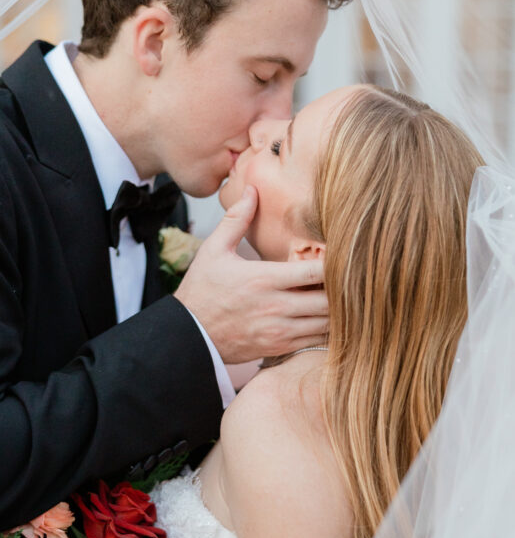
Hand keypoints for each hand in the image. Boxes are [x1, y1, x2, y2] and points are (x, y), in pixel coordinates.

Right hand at [174, 187, 327, 363]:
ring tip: (342, 297)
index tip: (343, 256)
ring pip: (327, 324)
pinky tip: (324, 316)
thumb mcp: (213, 250)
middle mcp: (276, 307)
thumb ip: (236, 219)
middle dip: (343, 289)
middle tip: (350, 278)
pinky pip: (315, 341)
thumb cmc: (201, 291)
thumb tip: (252, 190)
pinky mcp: (278, 348)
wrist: (187, 335)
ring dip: (337, 310)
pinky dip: (326, 330)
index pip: (316, 272)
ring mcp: (279, 331)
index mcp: (265, 279)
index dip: (337, 264)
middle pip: (330, 300)